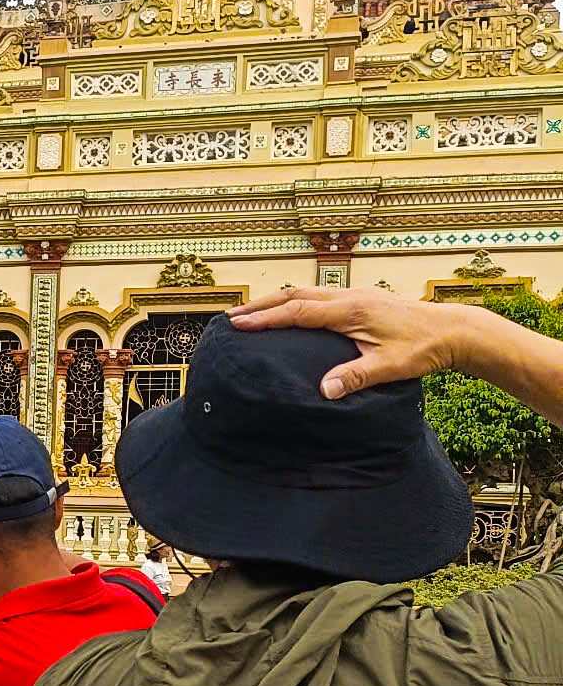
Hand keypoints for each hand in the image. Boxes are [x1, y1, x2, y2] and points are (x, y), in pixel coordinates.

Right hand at [229, 285, 472, 398]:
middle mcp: (349, 297)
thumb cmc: (424, 348)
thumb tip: (323, 392)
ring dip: (276, 302)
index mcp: (350, 310)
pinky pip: (318, 297)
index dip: (265, 318)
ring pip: (305, 293)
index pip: (297, 311)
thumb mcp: (390, 366)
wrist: (453, 330)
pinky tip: (290, 314)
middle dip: (261, 306)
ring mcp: (355, 295)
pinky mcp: (361, 300)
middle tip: (232, 317)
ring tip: (252, 314)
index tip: (238, 325)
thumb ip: (355, 376)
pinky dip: (295, 303)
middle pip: (294, 296)